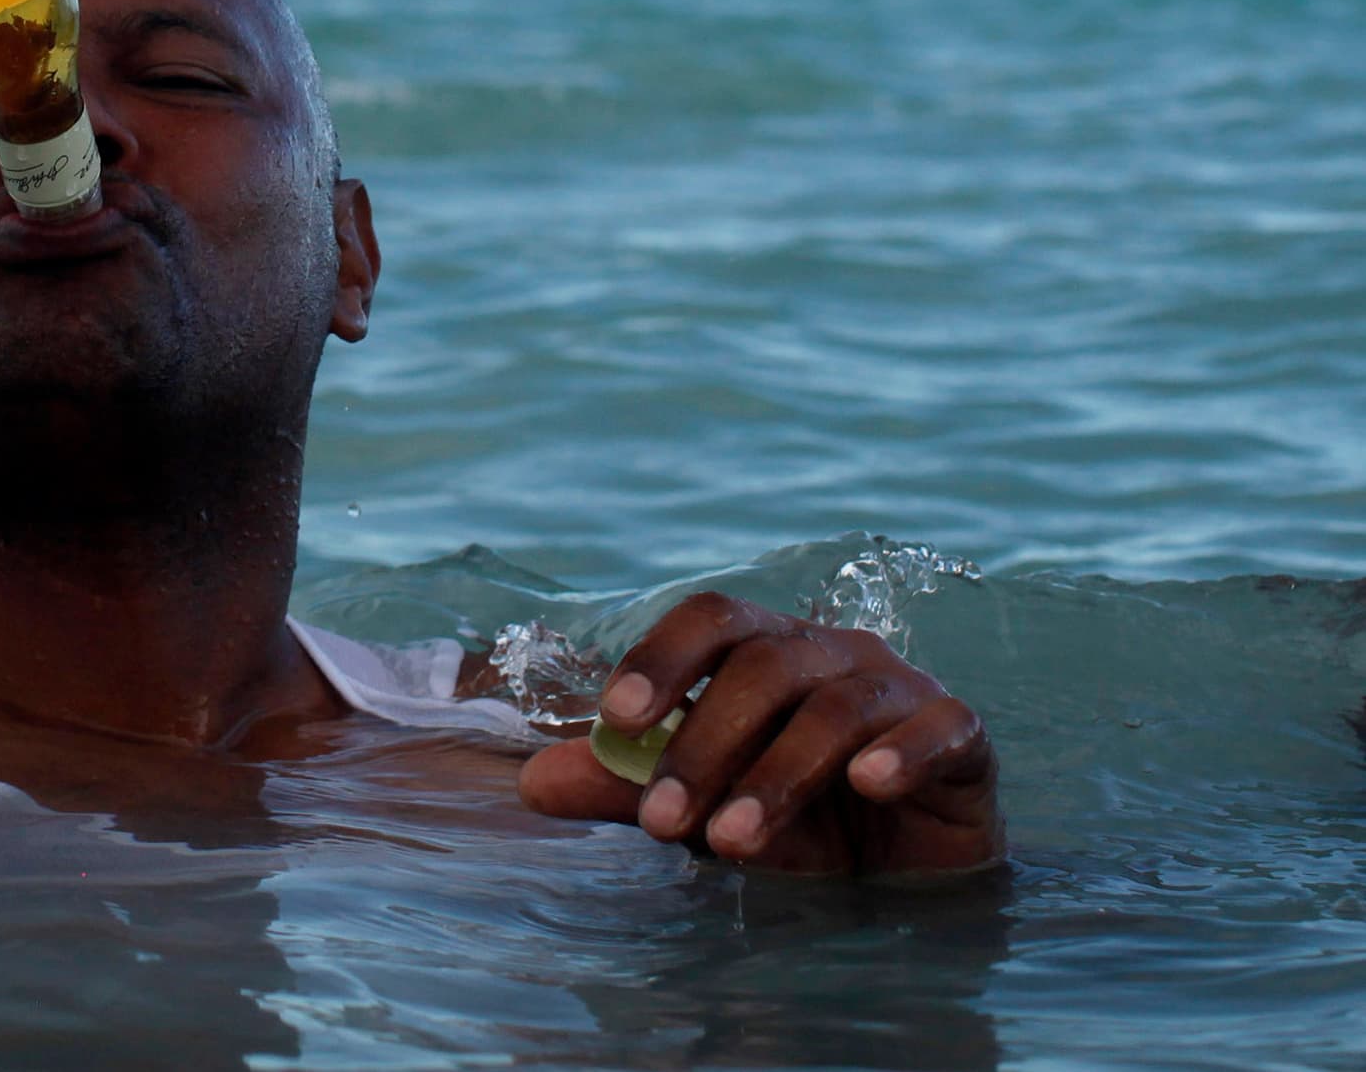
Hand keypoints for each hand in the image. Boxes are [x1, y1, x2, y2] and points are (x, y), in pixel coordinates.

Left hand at [518, 591, 1002, 875]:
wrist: (906, 880)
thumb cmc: (798, 827)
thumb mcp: (706, 813)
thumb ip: (627, 790)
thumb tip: (533, 782)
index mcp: (766, 650)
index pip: (711, 618)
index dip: (662, 657)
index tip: (615, 719)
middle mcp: (833, 653)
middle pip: (763, 667)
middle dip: (703, 745)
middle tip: (663, 821)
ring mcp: (902, 687)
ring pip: (836, 709)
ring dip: (777, 776)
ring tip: (731, 842)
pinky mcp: (964, 736)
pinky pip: (940, 727)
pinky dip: (904, 752)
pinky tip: (870, 784)